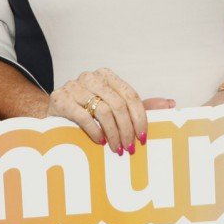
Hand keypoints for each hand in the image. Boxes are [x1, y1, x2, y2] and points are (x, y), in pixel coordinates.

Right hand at [47, 67, 172, 153]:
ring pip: (103, 110)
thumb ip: (140, 106)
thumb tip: (170, 104)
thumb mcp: (115, 108)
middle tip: (130, 148)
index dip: (140, 118)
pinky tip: (100, 141)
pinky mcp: (60, 98)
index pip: (131, 96)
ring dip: (113, 133)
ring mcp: (73, 86)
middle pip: (118, 104)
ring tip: (116, 148)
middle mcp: (90, 77)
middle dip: (127, 129)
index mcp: (107, 76)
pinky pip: (83, 116)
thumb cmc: (88, 112)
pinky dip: (95, 131)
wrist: (53, 115)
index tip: (143, 137)